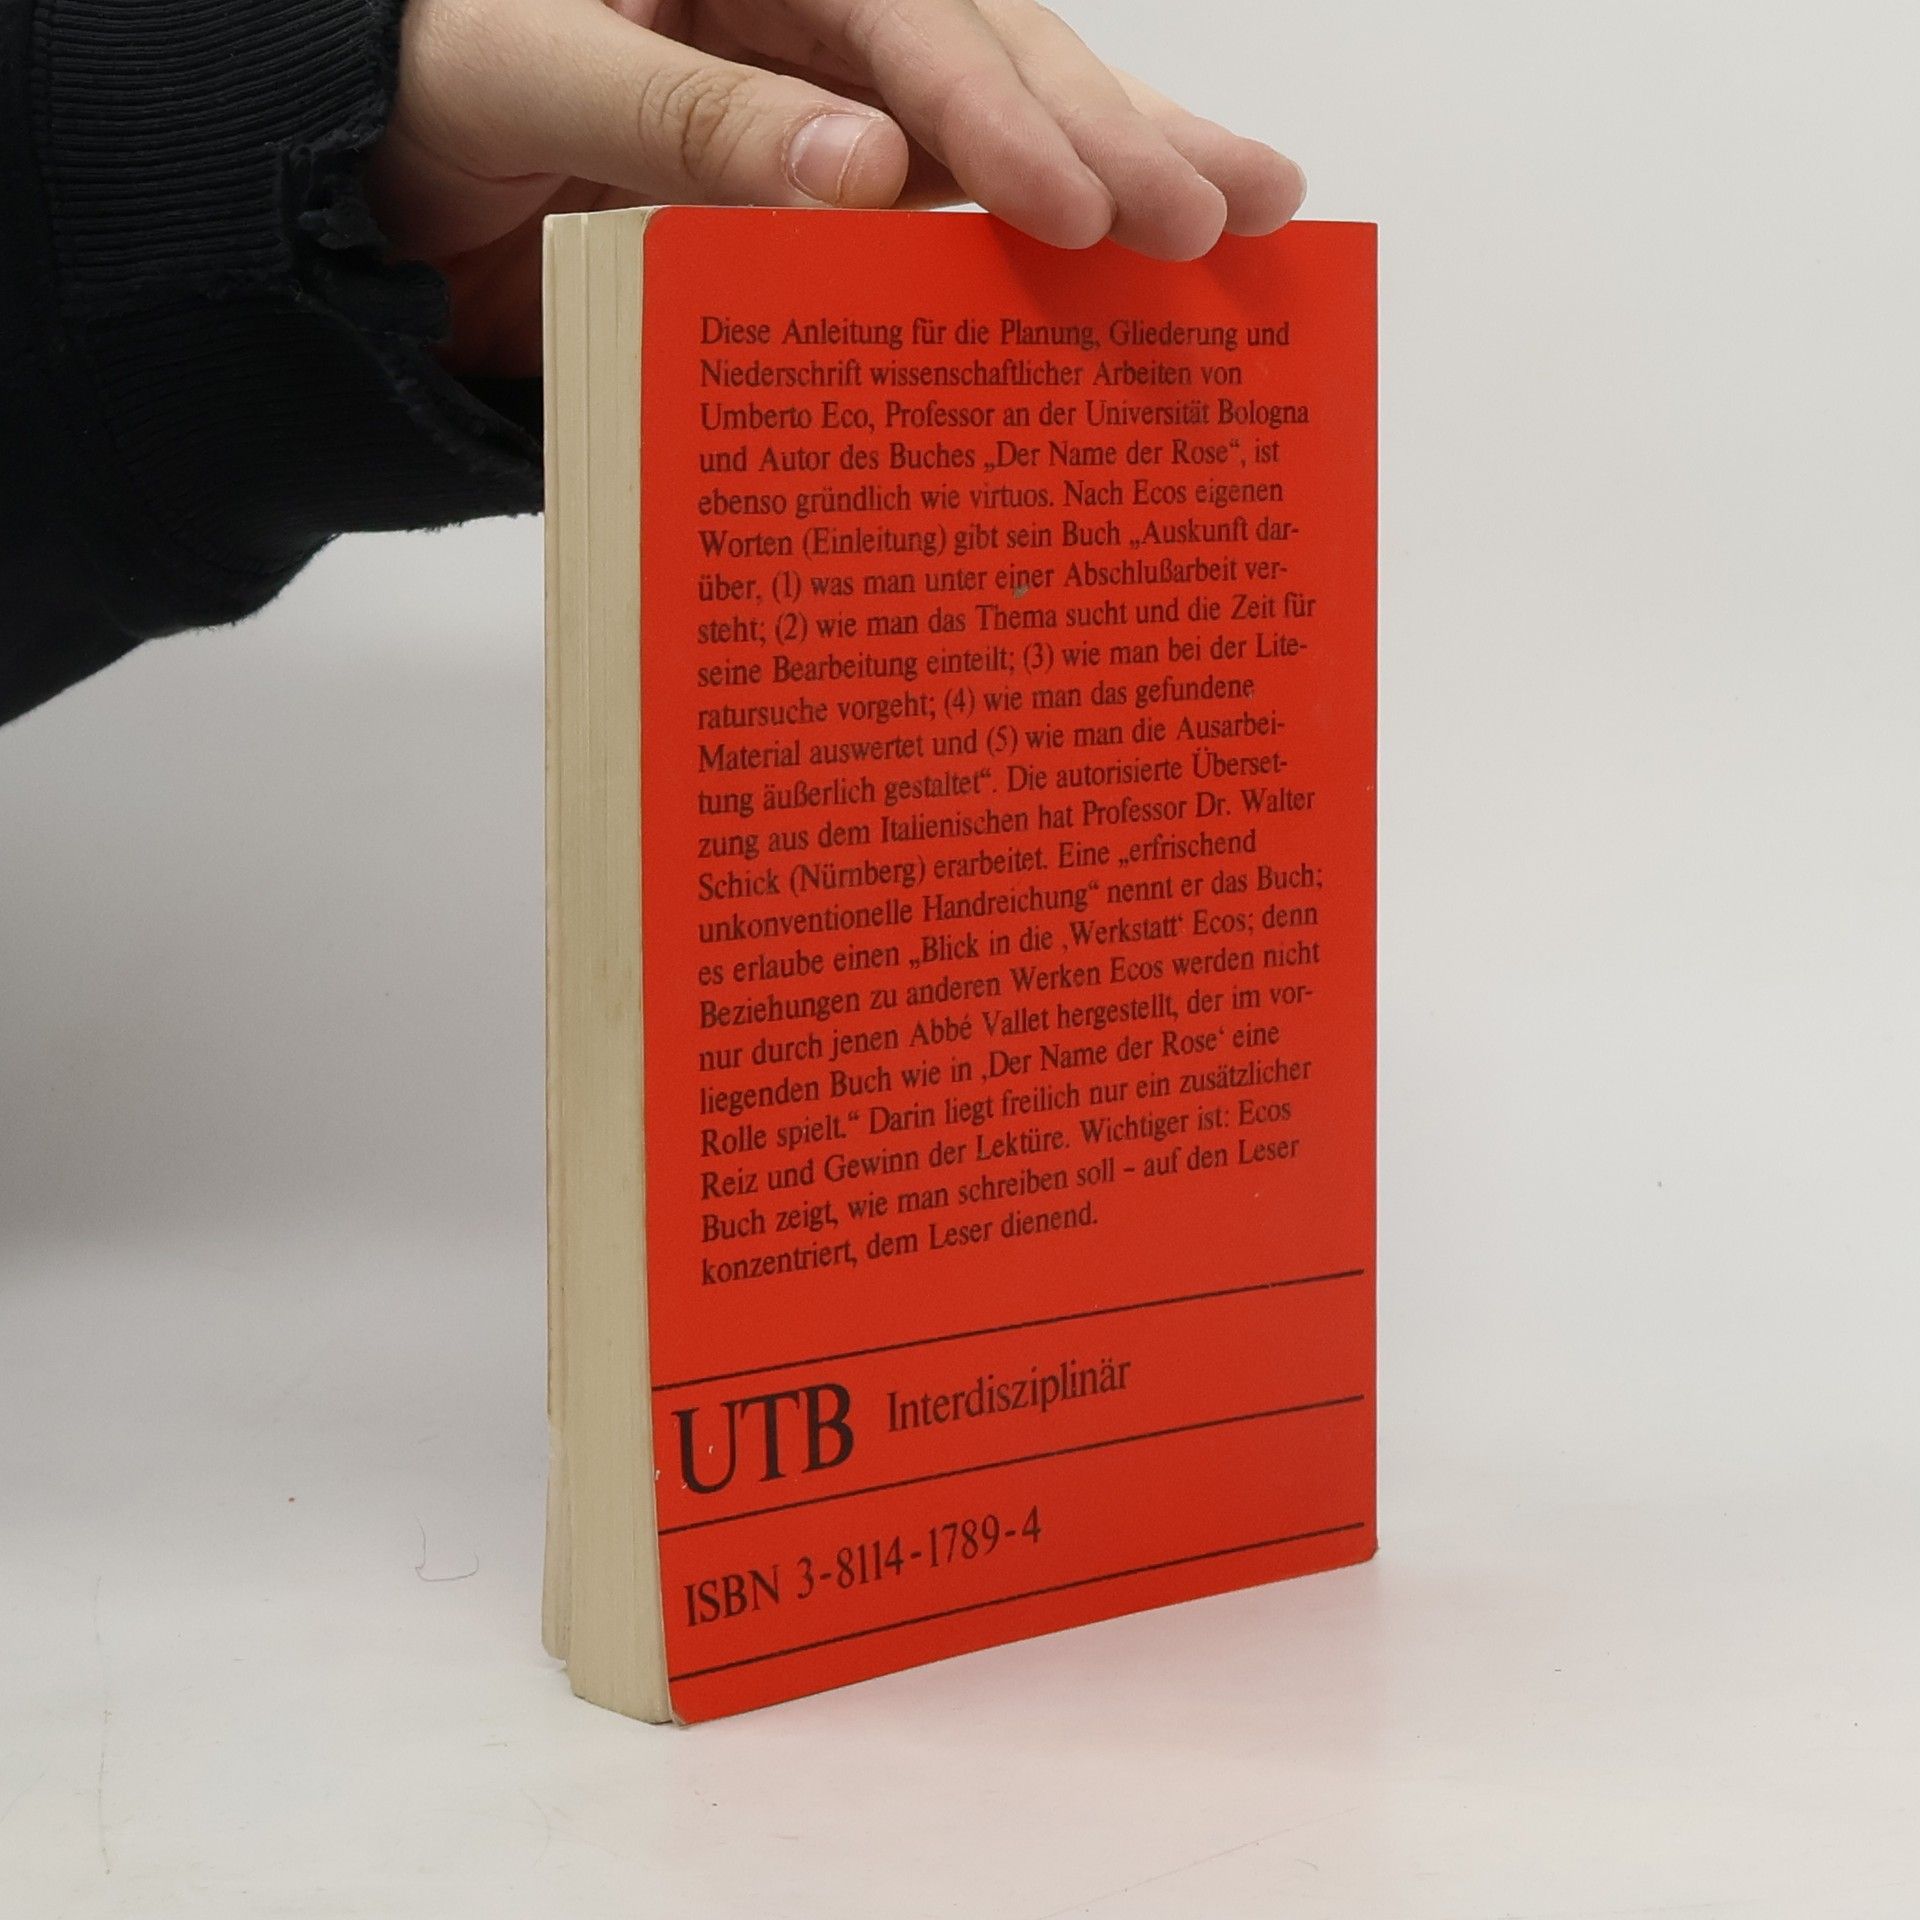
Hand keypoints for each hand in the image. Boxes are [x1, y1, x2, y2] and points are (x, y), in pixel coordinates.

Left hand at [365, 0, 1307, 377]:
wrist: (359, 196)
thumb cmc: (408, 98)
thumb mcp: (517, 74)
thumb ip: (676, 110)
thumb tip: (862, 167)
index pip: (904, 21)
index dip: (998, 113)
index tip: (1082, 210)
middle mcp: (808, 25)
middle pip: (995, 61)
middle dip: (1115, 138)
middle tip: (1231, 213)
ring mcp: (826, 116)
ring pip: (999, 138)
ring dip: (1121, 180)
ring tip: (1247, 221)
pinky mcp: (821, 207)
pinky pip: (940, 227)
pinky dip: (1028, 265)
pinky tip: (1120, 285)